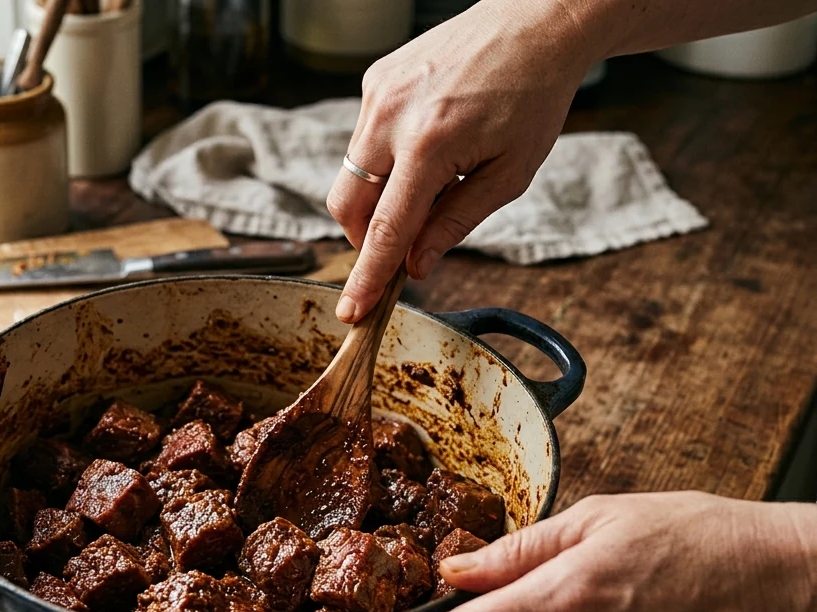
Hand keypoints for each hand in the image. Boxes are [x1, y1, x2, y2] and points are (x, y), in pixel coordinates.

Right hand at [327, 0, 598, 321]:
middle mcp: (391, 117)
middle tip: (404, 245)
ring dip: (378, 196)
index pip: (384, 230)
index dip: (367, 277)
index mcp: (430, 145)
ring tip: (430, 180)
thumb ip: (455, 223)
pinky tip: (427, 142)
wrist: (535, 22)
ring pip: (350, 175)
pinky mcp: (375, 80)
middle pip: (347, 206)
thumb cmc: (532, 96)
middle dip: (365, 238)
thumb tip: (416, 265)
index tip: (351, 311)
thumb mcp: (509, 175)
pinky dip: (385, 159)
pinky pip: (362, 140)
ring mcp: (377, 95)